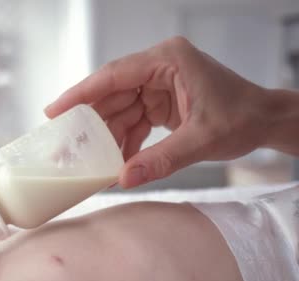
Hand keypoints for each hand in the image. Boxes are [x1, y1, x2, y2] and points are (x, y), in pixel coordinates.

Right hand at [45, 36, 270, 187]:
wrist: (265, 122)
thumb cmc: (243, 118)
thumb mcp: (202, 140)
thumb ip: (162, 159)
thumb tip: (124, 179)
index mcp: (167, 61)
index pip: (114, 75)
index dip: (81, 94)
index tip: (54, 111)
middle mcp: (158, 68)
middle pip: (111, 93)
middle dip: (90, 121)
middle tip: (64, 145)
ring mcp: (158, 84)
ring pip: (119, 109)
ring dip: (107, 136)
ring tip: (89, 160)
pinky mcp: (160, 101)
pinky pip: (133, 120)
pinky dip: (124, 141)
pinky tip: (117, 161)